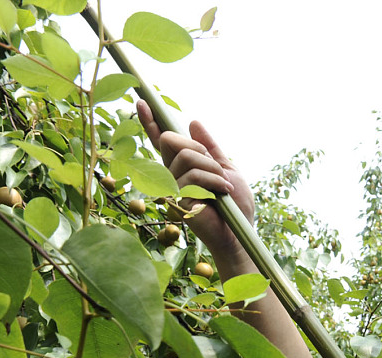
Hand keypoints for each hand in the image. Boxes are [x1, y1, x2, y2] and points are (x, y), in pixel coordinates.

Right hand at [137, 102, 254, 255]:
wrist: (239, 232)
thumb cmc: (235, 205)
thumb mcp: (226, 169)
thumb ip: (210, 148)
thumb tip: (193, 122)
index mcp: (182, 166)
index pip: (161, 141)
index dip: (151, 121)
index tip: (142, 101)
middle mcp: (172, 175)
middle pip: (171, 140)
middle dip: (198, 148)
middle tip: (217, 167)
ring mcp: (172, 188)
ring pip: (186, 156)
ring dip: (212, 168)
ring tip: (224, 185)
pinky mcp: (177, 200)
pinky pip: (193, 176)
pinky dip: (215, 180)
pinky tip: (224, 192)